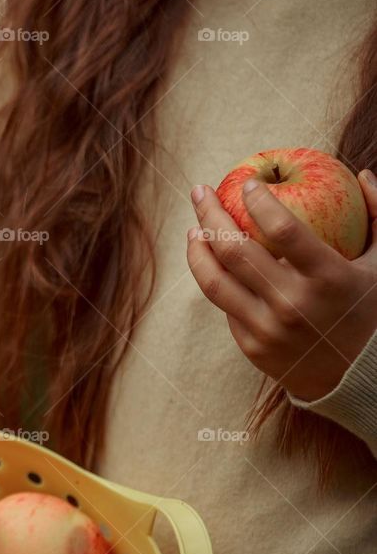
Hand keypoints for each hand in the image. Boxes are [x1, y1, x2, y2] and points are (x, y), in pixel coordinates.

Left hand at [186, 170, 376, 401]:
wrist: (359, 380)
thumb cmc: (372, 313)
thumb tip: (361, 174)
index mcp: (328, 280)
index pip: (283, 230)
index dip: (260, 201)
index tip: (247, 182)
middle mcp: (293, 305)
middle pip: (234, 251)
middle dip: (210, 214)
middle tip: (201, 191)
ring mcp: (268, 329)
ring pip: (215, 283)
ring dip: (197, 250)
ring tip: (194, 230)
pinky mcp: (252, 348)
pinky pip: (227, 308)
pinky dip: (220, 282)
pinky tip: (215, 265)